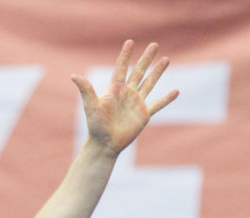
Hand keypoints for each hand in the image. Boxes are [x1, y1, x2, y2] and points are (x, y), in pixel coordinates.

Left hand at [71, 40, 178, 156]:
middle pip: (139, 71)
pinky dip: (166, 99)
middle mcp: (127, 93)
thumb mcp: (90, 106)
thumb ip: (86, 90)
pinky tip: (176, 91)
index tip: (130, 41)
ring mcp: (136, 103)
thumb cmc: (95, 126)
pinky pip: (157, 104)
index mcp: (115, 89)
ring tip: (166, 59)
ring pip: (149, 83)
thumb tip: (73, 76)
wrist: (105, 144)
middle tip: (154, 44)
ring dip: (157, 72)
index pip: (121, 68)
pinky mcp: (144, 115)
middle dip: (146, 58)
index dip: (125, 55)